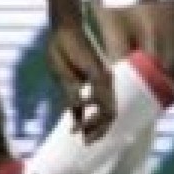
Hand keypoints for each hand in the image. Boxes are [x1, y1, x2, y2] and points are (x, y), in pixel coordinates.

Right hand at [46, 25, 115, 142]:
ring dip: (93, 125)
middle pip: (110, 115)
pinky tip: (80, 120)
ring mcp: (104, 78)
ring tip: (80, 135)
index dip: (98, 128)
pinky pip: (99, 96)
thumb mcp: (66, 80)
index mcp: (99, 85)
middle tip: (87, 144)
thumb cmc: (64, 51)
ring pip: (107, 110)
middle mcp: (106, 82)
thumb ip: (73, 99)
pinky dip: (90, 111)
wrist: (64, 29)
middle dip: (99, 132)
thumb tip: (76, 118)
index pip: (105, 112)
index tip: (86, 140)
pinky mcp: (98, 72)